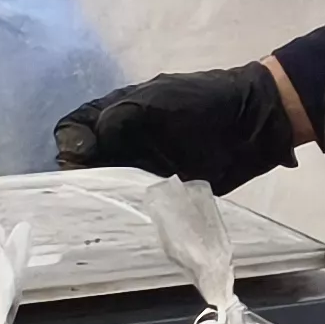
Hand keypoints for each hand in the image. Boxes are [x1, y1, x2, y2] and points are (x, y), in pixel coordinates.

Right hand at [51, 64, 294, 192]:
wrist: (254, 121)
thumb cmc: (203, 104)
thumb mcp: (154, 103)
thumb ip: (116, 121)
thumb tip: (78, 146)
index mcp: (116, 112)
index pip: (74, 129)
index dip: (70, 145)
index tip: (81, 160)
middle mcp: (124, 141)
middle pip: (86, 162)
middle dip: (81, 178)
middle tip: (89, 195)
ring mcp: (144, 165)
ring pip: (108, 185)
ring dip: (102, 198)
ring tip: (104, 211)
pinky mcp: (164, 189)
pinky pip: (137, 201)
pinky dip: (129, 210)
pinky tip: (127, 220)